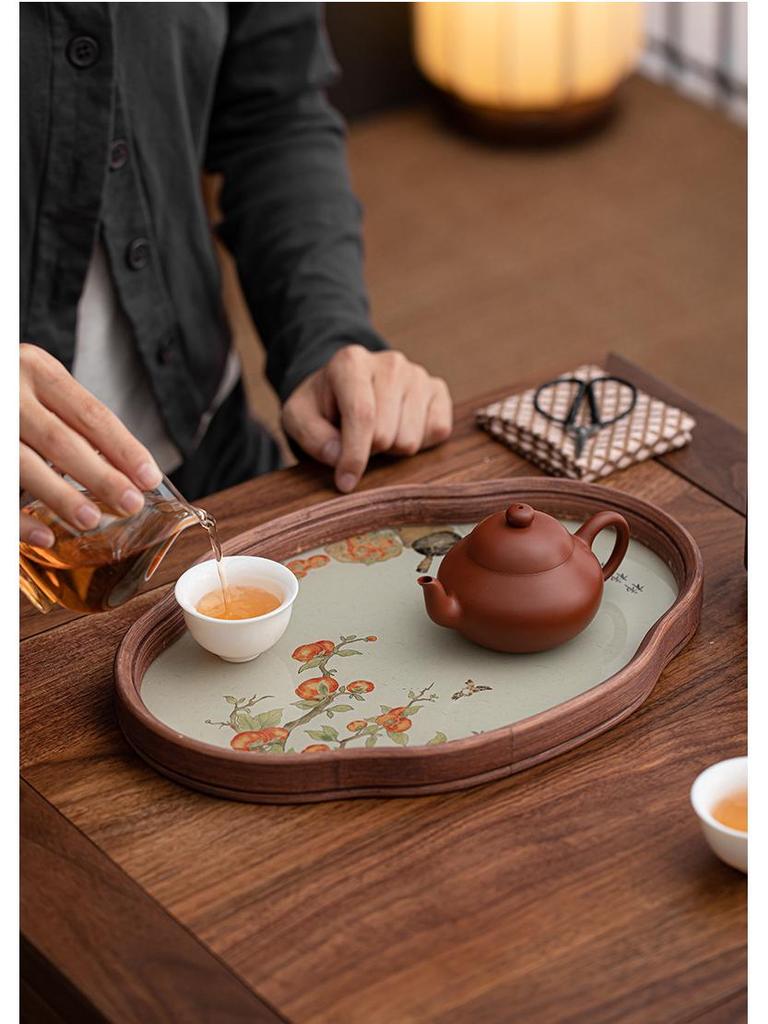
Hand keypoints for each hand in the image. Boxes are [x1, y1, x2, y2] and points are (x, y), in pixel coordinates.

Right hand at [20, 344, 162, 546]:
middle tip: (130, 504)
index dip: (124, 448)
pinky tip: (44, 534)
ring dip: (60, 496)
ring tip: (91, 520)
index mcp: (38, 370)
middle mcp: (9, 391)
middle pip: (61, 441)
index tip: (149, 477)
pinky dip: (19, 518)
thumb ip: (72, 418)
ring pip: (24, 464)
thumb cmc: (10, 391)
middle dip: (100, 476)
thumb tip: (126, 469)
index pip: (91, 414)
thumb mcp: (38, 385)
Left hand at [282, 346, 452, 491]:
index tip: (345, 483)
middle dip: (369, 450)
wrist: (347, 387)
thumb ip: (311, 436)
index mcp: (351, 362)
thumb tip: (337, 456)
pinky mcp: (438, 390)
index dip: (354, 455)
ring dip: (391, 449)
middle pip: (386, 434)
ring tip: (377, 433)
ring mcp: (418, 375)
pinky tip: (399, 429)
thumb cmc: (322, 406)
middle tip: (357, 441)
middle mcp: (391, 363)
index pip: (361, 415)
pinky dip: (417, 442)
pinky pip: (437, 432)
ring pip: (411, 439)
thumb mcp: (298, 418)